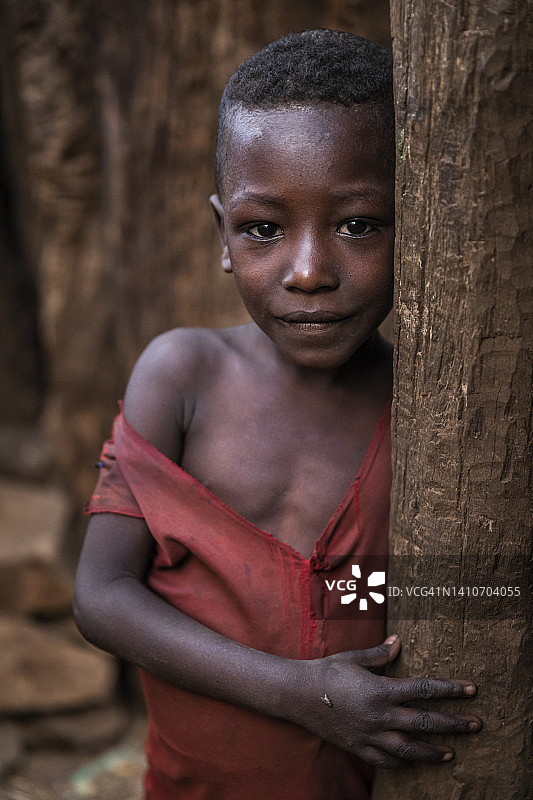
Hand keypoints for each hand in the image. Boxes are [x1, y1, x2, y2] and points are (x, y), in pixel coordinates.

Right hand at [294, 635, 480, 767]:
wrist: (297, 695)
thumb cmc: (326, 671)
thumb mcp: (353, 658)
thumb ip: (379, 654)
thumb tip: (398, 642)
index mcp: (381, 690)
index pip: (424, 690)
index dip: (450, 690)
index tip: (471, 690)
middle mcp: (380, 716)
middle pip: (424, 722)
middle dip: (453, 724)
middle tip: (476, 725)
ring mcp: (370, 735)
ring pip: (409, 748)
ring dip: (433, 751)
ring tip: (451, 753)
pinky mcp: (358, 747)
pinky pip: (386, 761)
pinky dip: (403, 762)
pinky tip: (413, 760)